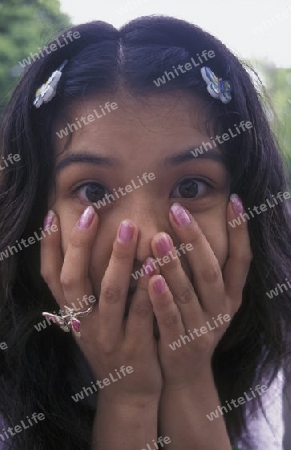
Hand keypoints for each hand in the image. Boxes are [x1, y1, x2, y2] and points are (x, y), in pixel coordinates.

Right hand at [40, 206, 162, 402]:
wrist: (127, 392)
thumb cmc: (110, 344)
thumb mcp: (90, 321)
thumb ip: (87, 291)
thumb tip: (84, 246)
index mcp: (72, 314)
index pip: (51, 276)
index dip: (48, 247)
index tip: (51, 215)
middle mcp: (84, 324)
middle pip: (75, 280)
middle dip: (81, 244)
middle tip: (92, 212)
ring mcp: (109, 337)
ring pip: (110, 293)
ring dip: (118, 259)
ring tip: (128, 227)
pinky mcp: (135, 348)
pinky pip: (141, 313)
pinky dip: (146, 288)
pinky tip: (155, 264)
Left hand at [146, 199, 251, 387]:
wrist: (185, 374)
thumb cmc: (192, 323)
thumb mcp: (206, 299)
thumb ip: (201, 269)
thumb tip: (191, 227)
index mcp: (231, 296)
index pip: (242, 260)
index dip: (240, 231)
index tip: (234, 200)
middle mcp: (221, 310)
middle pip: (210, 270)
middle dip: (195, 238)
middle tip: (177, 210)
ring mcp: (203, 328)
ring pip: (189, 292)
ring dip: (175, 264)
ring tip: (159, 238)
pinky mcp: (182, 344)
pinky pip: (171, 318)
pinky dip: (162, 298)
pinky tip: (151, 278)